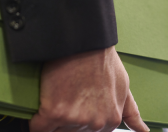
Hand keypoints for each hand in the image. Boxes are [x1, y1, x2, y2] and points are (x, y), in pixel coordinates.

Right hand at [30, 46, 149, 131]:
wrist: (85, 43)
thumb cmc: (103, 61)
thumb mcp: (124, 86)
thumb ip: (130, 112)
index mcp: (112, 120)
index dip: (78, 119)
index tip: (75, 106)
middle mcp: (97, 123)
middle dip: (67, 118)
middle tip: (68, 95)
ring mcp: (76, 119)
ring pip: (56, 130)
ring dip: (53, 117)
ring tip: (60, 93)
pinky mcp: (55, 113)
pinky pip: (38, 128)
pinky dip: (37, 122)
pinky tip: (41, 109)